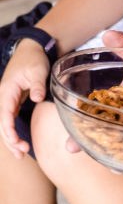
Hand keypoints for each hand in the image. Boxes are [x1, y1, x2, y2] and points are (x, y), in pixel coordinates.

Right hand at [0, 40, 49, 156]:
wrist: (31, 49)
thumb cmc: (33, 59)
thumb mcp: (37, 71)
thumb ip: (36, 85)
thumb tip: (37, 98)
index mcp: (7, 92)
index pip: (5, 116)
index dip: (10, 131)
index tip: (17, 143)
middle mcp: (4, 98)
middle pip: (2, 124)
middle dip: (10, 140)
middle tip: (22, 153)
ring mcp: (8, 100)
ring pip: (5, 123)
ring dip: (11, 138)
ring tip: (21, 154)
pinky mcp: (14, 101)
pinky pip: (11, 119)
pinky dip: (14, 131)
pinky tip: (20, 141)